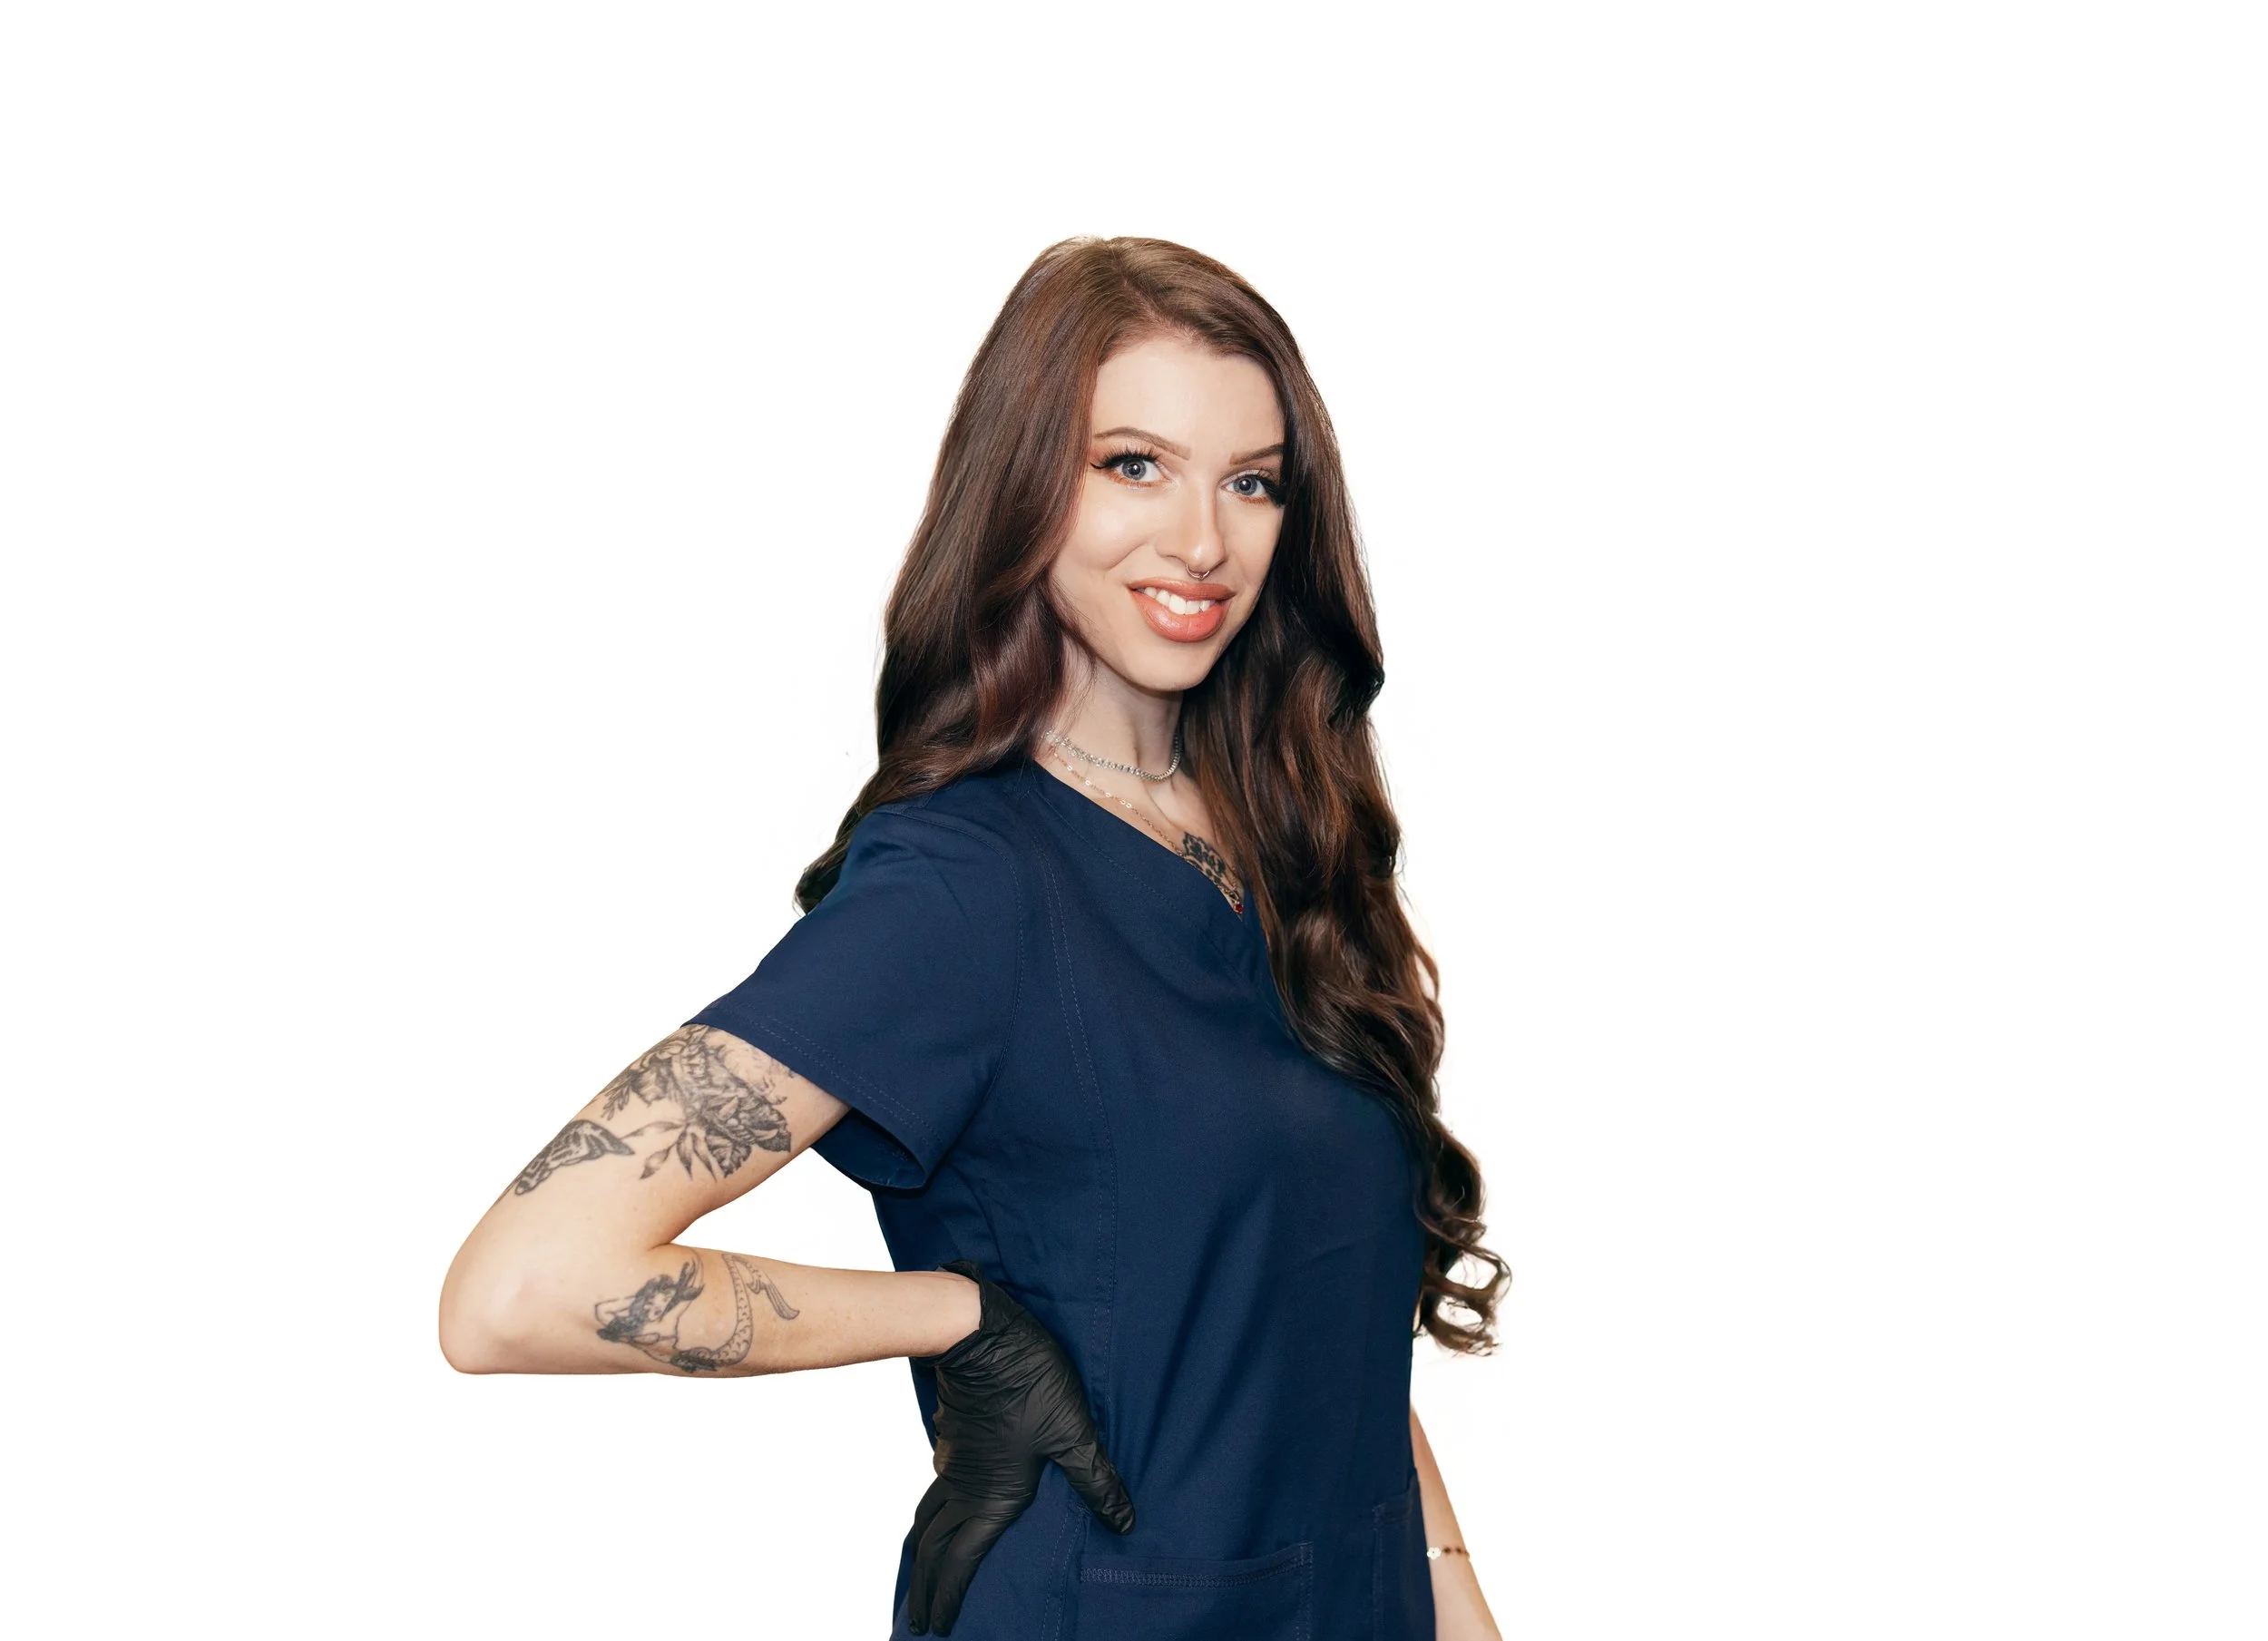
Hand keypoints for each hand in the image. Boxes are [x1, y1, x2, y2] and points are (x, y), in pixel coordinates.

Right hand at [906, 1258, 1134, 1634]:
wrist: (979, 1332)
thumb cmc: (1030, 1382)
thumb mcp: (1074, 1433)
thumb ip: (1097, 1481)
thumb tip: (1124, 1523)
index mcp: (992, 1498)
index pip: (962, 1562)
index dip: (950, 1597)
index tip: (941, 1627)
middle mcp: (964, 1488)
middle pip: (933, 1549)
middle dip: (925, 1588)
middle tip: (919, 1619)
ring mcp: (952, 1462)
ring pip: (927, 1519)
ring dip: (922, 1553)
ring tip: (921, 1572)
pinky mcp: (952, 1439)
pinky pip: (935, 1490)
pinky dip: (931, 1515)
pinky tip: (944, 1511)